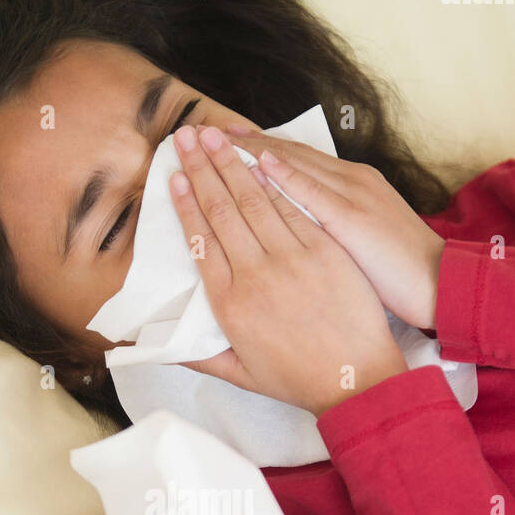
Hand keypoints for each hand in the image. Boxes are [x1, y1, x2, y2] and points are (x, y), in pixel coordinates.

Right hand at [168, 124, 406, 416]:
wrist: (356, 381)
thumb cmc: (299, 380)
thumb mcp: (241, 376)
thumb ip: (200, 356)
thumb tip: (158, 349)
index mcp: (229, 305)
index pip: (200, 241)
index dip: (185, 204)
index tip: (175, 178)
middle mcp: (255, 276)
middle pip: (222, 211)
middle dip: (202, 168)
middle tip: (186, 137)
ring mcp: (292, 260)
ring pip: (255, 200)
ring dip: (231, 163)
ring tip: (214, 134)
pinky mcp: (325, 250)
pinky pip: (292, 207)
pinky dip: (274, 179)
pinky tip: (258, 157)